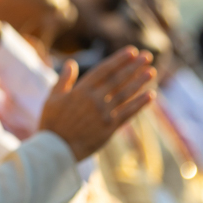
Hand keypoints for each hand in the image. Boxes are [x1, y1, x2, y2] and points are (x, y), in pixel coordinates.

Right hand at [39, 47, 157, 161]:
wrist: (56, 150)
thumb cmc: (51, 124)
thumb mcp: (52, 98)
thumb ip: (63, 80)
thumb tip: (71, 63)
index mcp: (81, 90)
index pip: (105, 70)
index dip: (119, 60)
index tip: (132, 51)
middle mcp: (95, 99)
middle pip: (119, 79)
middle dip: (134, 66)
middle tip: (148, 56)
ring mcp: (104, 114)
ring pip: (126, 94)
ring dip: (140, 82)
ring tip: (151, 71)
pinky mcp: (110, 128)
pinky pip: (128, 113)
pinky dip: (140, 104)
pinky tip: (150, 95)